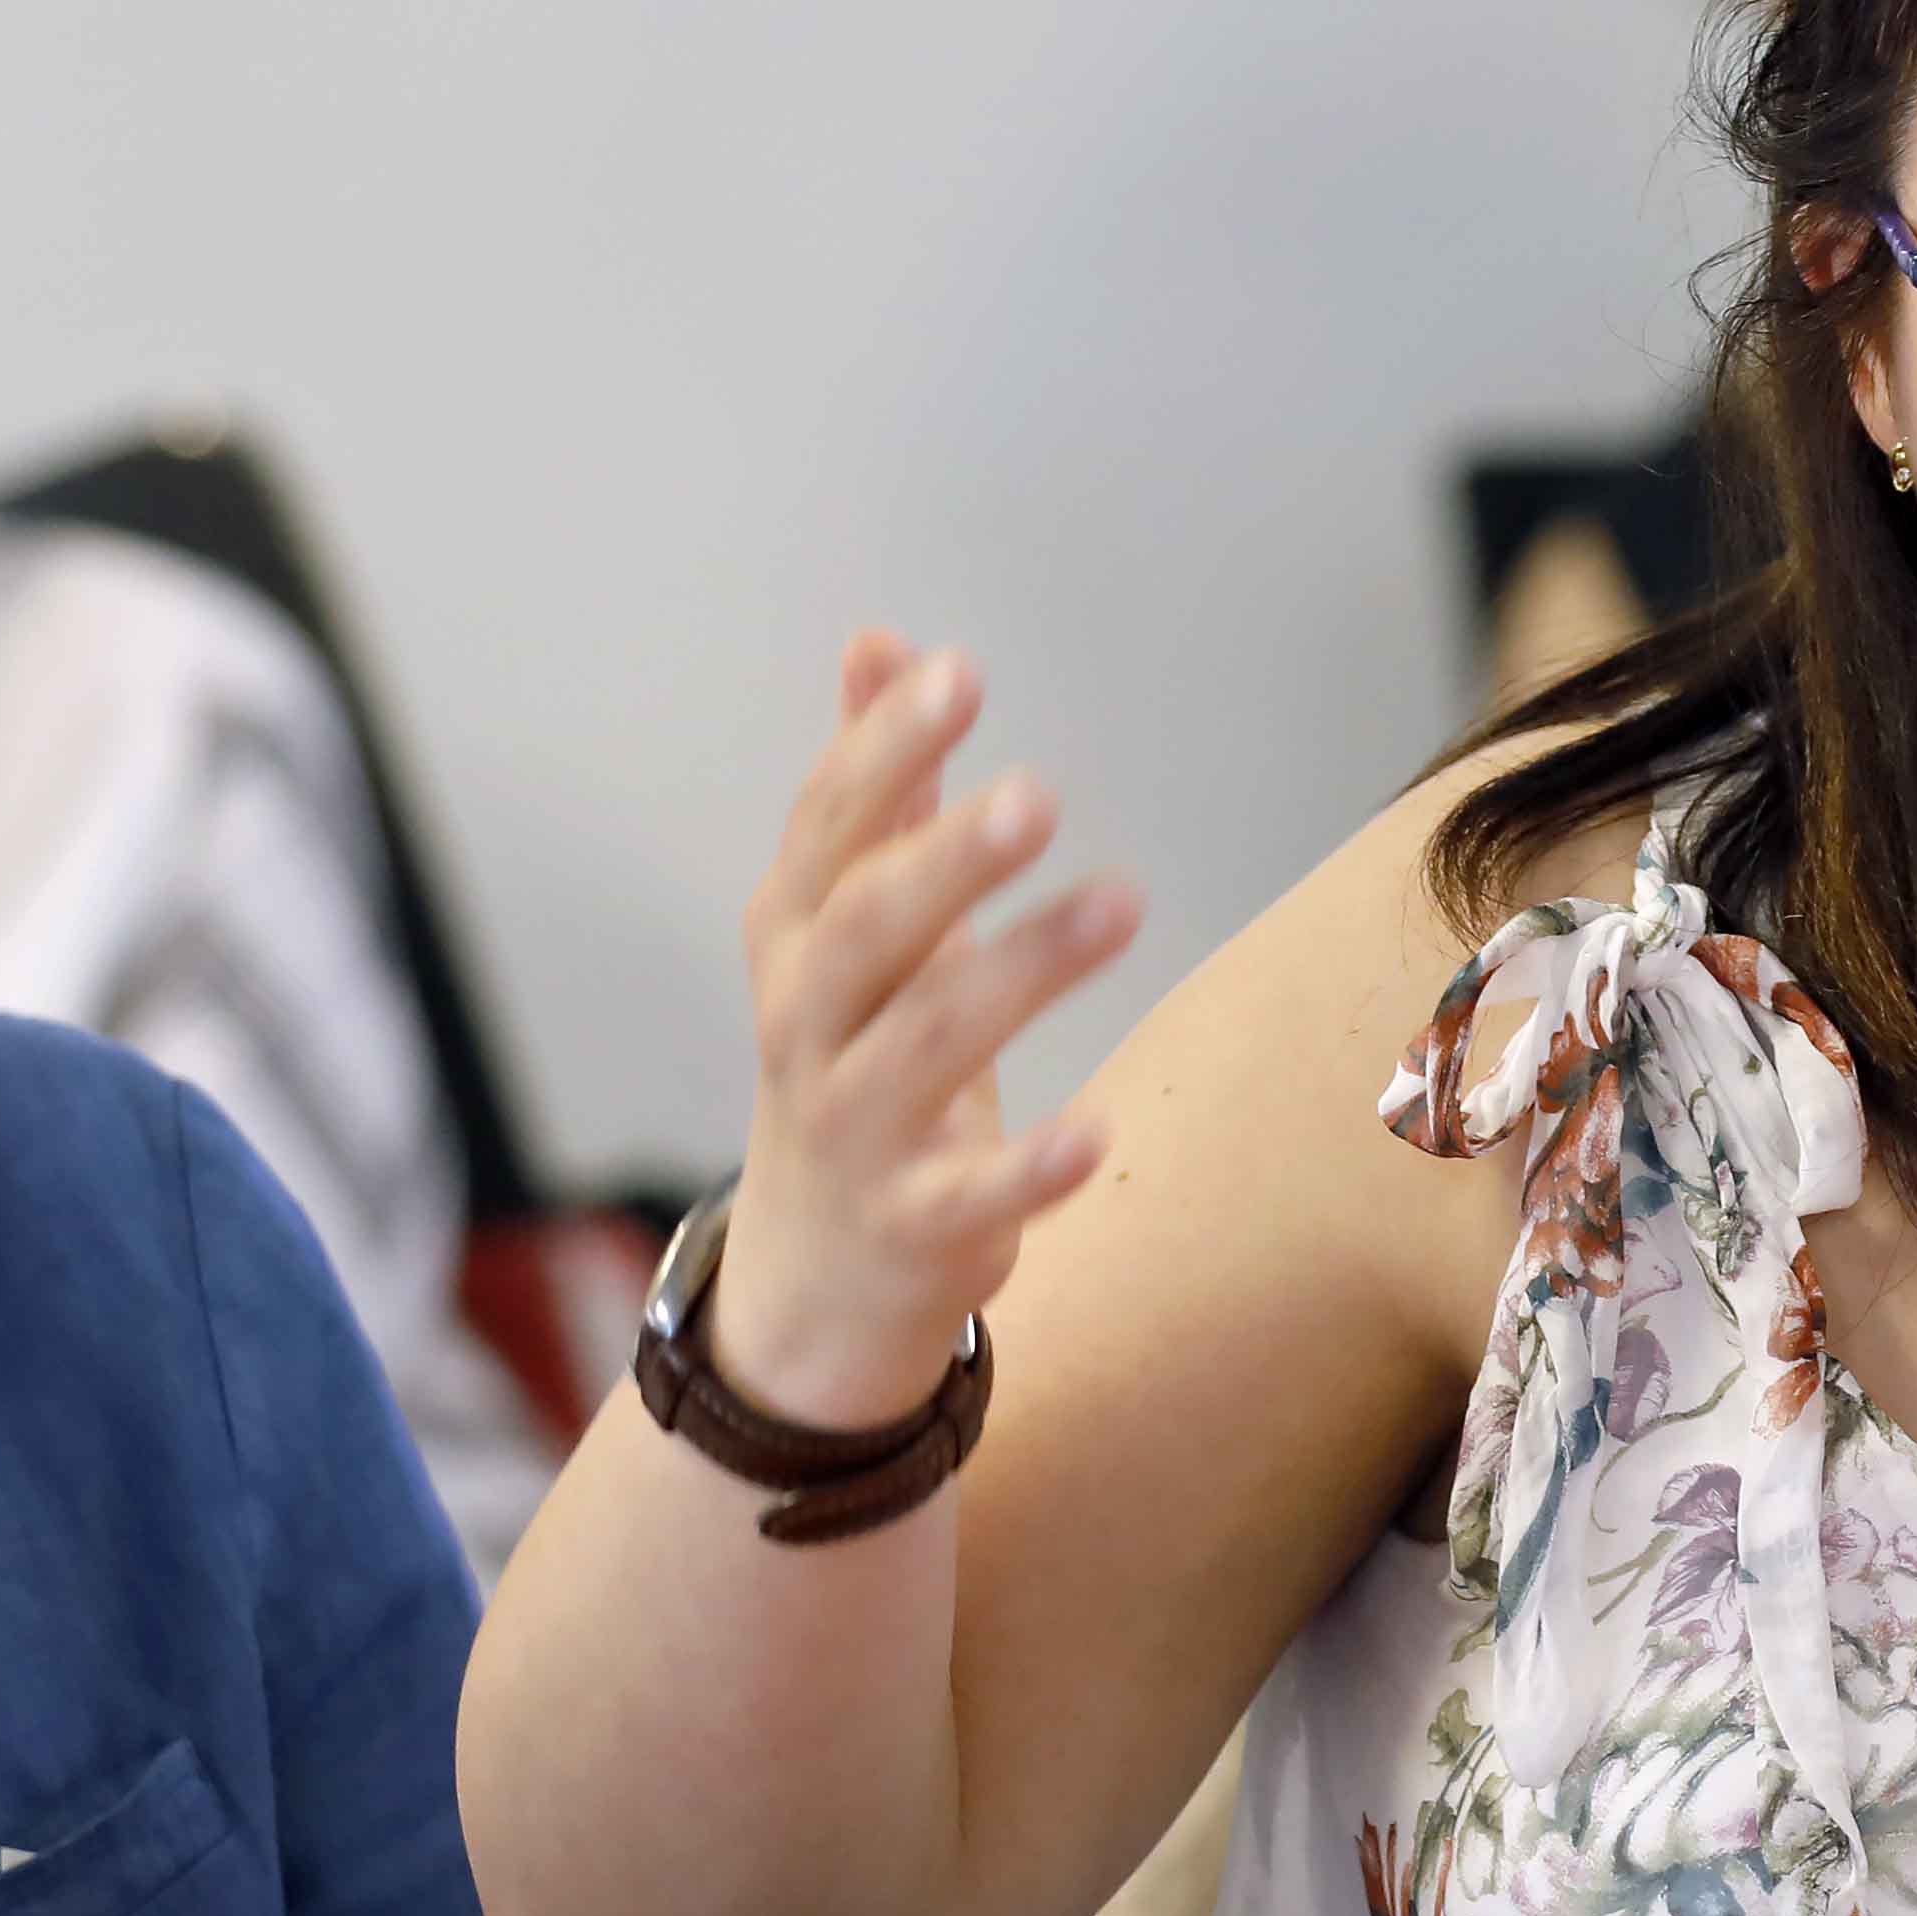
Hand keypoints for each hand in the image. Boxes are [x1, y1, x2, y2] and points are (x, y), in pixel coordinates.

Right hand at [717, 634, 1144, 1426]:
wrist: (812, 1271)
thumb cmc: (854, 1061)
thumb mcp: (850, 929)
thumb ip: (878, 795)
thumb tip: (885, 644)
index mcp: (795, 938)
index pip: (826, 830)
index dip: (883, 752)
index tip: (957, 673)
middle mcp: (805, 1026)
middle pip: (861, 931)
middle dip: (942, 862)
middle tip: (1037, 795)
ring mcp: (852, 1130)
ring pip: (924, 1046)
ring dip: (1021, 972)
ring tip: (1121, 902)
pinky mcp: (912, 1226)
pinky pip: (967, 1196)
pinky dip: (1028, 1169)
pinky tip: (1097, 1130)